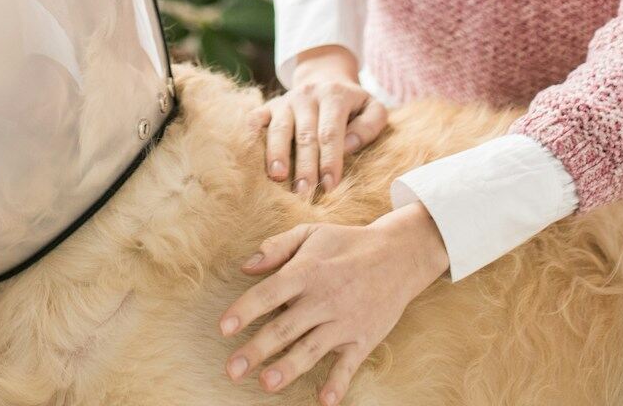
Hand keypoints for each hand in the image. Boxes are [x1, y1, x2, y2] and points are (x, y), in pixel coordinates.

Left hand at [219, 204, 448, 402]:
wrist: (399, 256)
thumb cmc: (347, 244)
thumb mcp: (310, 233)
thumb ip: (276, 248)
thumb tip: (245, 267)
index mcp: (306, 272)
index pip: (268, 293)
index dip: (244, 310)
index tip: (223, 328)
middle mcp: (323, 299)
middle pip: (284, 328)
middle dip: (256, 350)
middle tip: (232, 370)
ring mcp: (344, 321)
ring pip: (311, 349)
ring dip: (289, 368)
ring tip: (266, 384)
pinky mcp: (363, 339)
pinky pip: (349, 365)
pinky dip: (338, 383)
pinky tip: (324, 401)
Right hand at [250, 46, 385, 199]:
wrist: (325, 78)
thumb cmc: (352, 104)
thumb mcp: (373, 108)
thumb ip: (369, 126)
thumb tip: (348, 145)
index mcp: (334, 96)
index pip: (330, 132)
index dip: (330, 160)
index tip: (330, 186)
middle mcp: (307, 96)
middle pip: (305, 135)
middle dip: (304, 165)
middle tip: (304, 192)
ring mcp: (285, 100)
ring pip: (279, 129)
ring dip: (277, 154)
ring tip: (278, 177)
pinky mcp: (268, 105)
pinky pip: (255, 119)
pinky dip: (250, 135)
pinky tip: (249, 154)